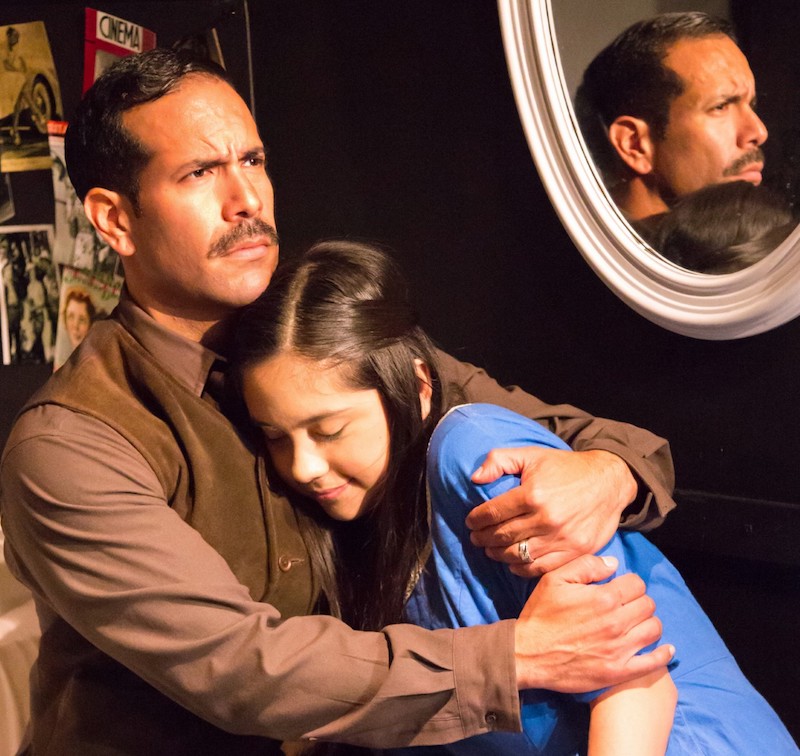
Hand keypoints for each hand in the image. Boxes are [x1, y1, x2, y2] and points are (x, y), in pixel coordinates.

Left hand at [467, 447, 636, 575]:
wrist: (609, 481)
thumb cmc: (566, 468)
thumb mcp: (531, 454)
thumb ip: (500, 460)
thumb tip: (475, 478)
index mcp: (533, 494)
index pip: (492, 513)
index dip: (476, 519)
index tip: (470, 521)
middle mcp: (547, 519)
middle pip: (502, 536)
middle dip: (483, 538)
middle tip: (476, 538)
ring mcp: (562, 538)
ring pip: (518, 555)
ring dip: (498, 554)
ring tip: (491, 549)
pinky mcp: (576, 551)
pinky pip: (541, 568)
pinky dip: (522, 568)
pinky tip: (512, 562)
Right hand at [514, 554, 672, 691]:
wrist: (528, 654)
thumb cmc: (540, 615)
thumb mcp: (554, 579)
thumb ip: (586, 565)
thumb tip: (613, 563)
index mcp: (603, 598)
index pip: (636, 583)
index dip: (628, 583)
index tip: (619, 588)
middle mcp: (616, 623)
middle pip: (648, 605)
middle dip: (639, 601)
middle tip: (625, 605)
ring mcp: (620, 649)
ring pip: (653, 629)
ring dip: (648, 623)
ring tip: (635, 623)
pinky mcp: (619, 671)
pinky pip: (653, 662)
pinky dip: (663, 654)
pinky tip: (665, 648)